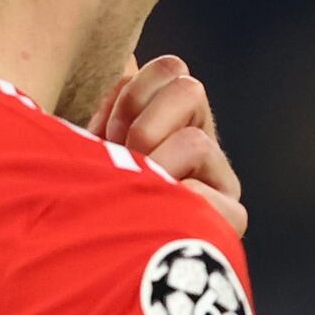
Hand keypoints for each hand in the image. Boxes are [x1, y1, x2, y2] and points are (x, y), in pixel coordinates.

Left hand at [99, 53, 244, 236]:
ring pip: (197, 142)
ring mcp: (219, 180)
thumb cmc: (85, 196)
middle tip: (124, 161)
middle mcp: (201, 143)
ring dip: (156, 167)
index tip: (106, 134)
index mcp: (171, 118)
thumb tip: (127, 57)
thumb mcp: (89, 142)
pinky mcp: (230, 218)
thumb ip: (110, 101)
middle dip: (144, 124)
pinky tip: (152, 217)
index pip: (170, 70)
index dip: (131, 94)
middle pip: (190, 89)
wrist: (84, 257)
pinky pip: (205, 192)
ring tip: (133, 194)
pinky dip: (174, 200)